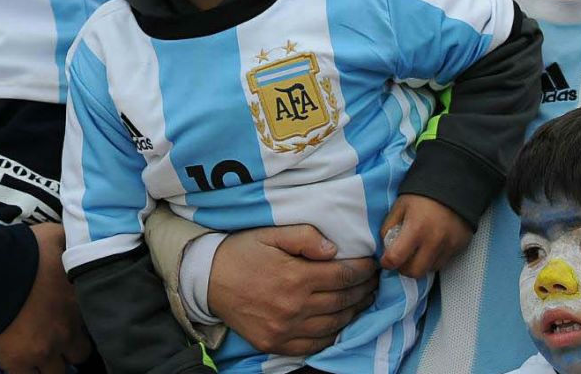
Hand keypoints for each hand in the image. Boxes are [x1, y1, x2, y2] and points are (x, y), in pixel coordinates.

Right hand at [0, 223, 91, 373]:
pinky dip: (29, 372)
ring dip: (52, 364)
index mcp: (78, 302)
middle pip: (80, 354)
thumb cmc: (18, 251)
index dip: (85, 321)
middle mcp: (66, 331)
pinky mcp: (17, 363)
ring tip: (41, 353)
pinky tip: (24, 362)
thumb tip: (81, 241)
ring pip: (59, 373)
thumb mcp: (54, 236)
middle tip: (59, 338)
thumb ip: (73, 242)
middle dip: (71, 347)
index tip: (74, 317)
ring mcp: (43, 351)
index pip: (97, 322)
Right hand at [208, 224, 378, 355]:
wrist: (207, 280)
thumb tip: (334, 250)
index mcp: (296, 277)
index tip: (373, 265)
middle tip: (373, 282)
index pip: (343, 276)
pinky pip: (313, 346)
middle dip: (363, 290)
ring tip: (362, 301)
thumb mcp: (271, 234)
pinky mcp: (275, 344)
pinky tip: (339, 324)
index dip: (363, 270)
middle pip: (342, 301)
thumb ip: (305, 237)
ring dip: (353, 313)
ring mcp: (284, 330)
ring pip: (333, 325)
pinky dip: (332, 335)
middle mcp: (294, 307)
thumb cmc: (242, 252)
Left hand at [378, 193, 472, 278]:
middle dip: (404, 269)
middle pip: (414, 273)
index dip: (387, 262)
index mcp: (415, 229)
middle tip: (402, 259)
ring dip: (420, 264)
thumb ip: (389, 227)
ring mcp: (448, 246)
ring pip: (429, 270)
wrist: (454, 186)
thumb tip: (386, 248)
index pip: (395, 259)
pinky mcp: (459, 247)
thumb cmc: (421, 195)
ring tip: (418, 250)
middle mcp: (433, 241)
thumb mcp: (400, 206)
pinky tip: (431, 246)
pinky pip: (443, 263)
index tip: (386, 259)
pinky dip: (434, 259)